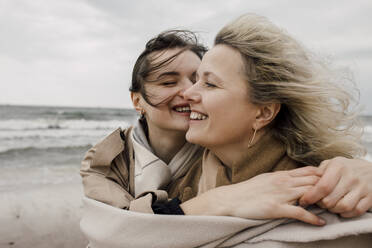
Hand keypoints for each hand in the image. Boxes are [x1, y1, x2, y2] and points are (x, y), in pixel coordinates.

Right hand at [181, 167, 324, 225]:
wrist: (230, 199)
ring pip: (310, 194)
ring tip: (331, 208)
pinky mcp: (276, 208)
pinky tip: (320, 222)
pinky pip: (300, 213)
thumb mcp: (265, 179)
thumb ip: (280, 179)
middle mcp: (283, 182)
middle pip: (313, 181)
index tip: (331, 183)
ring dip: (323, 201)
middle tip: (335, 196)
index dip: (323, 177)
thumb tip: (292, 179)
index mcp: (280, 174)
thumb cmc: (246, 191)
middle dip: (327, 188)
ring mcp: (281, 195)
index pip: (308, 172)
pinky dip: (312, 218)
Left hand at [299, 157, 371, 217]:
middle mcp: (351, 177)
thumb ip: (318, 171)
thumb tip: (305, 183)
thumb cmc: (346, 167)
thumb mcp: (332, 163)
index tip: (303, 201)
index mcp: (339, 167)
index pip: (323, 186)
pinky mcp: (371, 197)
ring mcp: (362, 188)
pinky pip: (356, 211)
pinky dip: (346, 213)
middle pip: (330, 199)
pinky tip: (341, 209)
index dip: (311, 196)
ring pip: (343, 207)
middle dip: (320, 204)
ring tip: (330, 205)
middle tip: (318, 202)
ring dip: (333, 210)